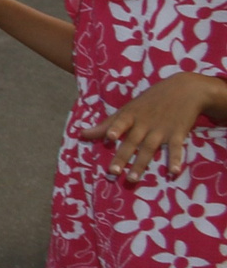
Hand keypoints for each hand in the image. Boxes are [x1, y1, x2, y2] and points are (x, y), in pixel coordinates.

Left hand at [92, 73, 225, 181]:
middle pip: (132, 141)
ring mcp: (161, 129)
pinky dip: (175, 159)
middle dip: (122, 156)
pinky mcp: (177, 133)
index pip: (121, 122)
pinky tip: (174, 171)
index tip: (110, 137)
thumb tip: (81, 134)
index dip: (115, 128)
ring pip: (149, 148)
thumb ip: (107, 124)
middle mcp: (145, 123)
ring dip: (141, 164)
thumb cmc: (151, 100)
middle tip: (113, 172)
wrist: (185, 89)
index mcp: (131, 115)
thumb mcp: (129, 109)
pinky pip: (176, 148)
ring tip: (133, 179)